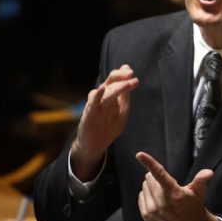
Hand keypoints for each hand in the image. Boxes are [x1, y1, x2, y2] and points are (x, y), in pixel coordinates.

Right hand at [71, 64, 138, 180]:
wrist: (94, 145)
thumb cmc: (108, 127)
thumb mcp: (121, 111)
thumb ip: (125, 95)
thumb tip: (131, 76)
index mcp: (109, 95)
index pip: (116, 80)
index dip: (123, 76)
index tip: (132, 74)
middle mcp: (101, 98)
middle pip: (110, 83)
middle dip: (120, 78)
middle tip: (131, 74)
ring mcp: (95, 106)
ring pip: (105, 93)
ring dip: (116, 88)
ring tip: (127, 84)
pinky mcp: (89, 115)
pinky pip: (92, 104)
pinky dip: (96, 97)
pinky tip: (100, 90)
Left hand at [136, 151, 218, 220]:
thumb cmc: (195, 206)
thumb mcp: (199, 192)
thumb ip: (201, 179)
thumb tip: (209, 172)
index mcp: (174, 193)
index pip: (159, 174)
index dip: (149, 163)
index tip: (139, 154)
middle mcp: (161, 202)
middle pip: (149, 178)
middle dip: (156, 178)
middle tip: (167, 185)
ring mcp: (152, 210)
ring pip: (144, 187)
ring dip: (152, 187)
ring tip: (163, 194)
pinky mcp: (147, 216)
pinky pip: (141, 196)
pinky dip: (147, 195)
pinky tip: (157, 200)